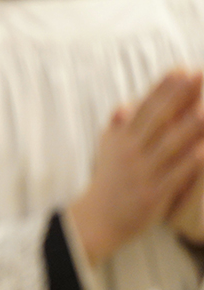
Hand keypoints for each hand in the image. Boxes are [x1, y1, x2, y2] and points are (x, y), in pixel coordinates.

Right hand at [71, 70, 203, 265]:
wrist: (97, 220)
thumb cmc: (107, 181)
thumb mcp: (107, 150)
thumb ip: (117, 128)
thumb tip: (124, 108)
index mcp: (122, 138)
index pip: (145, 106)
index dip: (163, 87)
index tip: (181, 69)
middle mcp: (131, 151)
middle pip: (158, 118)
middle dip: (179, 96)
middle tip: (198, 76)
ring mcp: (143, 172)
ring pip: (170, 144)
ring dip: (191, 125)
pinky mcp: (153, 195)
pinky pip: (176, 175)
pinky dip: (191, 163)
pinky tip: (203, 151)